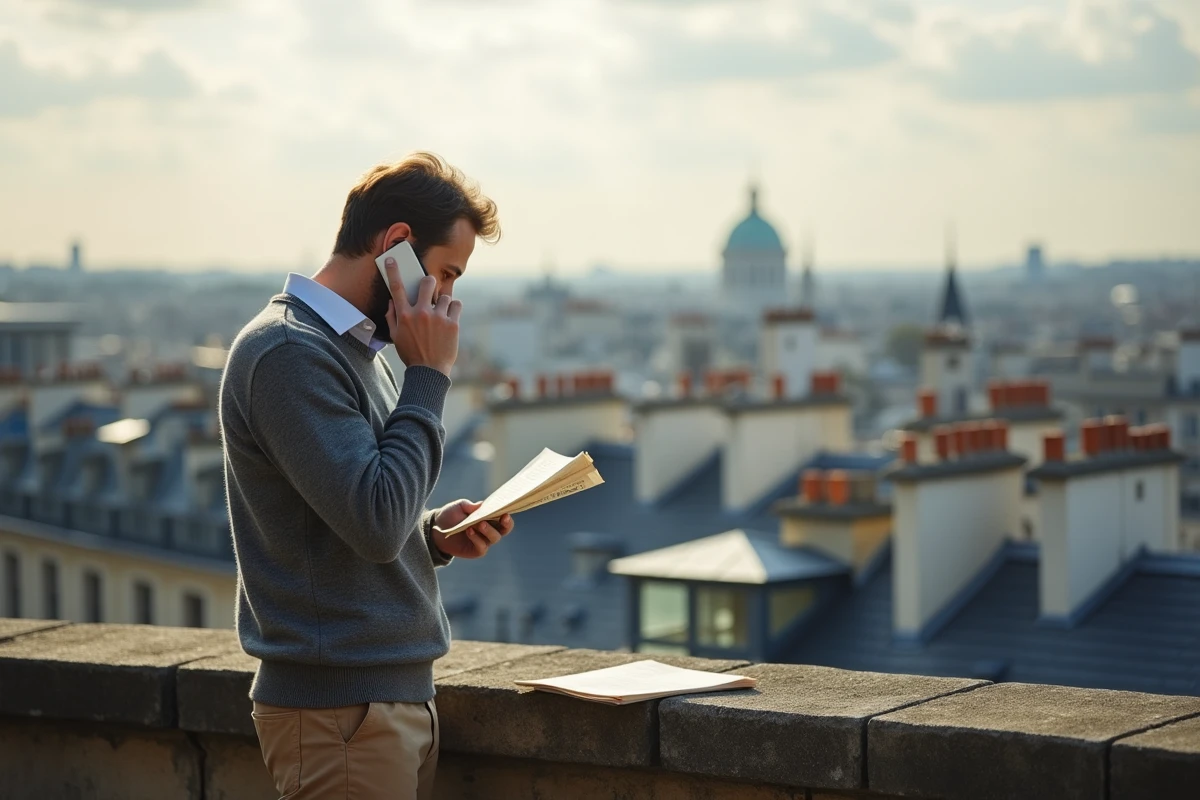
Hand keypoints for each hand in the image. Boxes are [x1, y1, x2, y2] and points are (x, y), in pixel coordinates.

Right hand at [383, 256, 460, 376]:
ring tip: (441, 313)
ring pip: (444, 295)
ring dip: (443, 301)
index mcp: (404, 316)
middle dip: (430, 281)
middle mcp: (421, 313)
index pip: (396, 288)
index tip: (391, 259)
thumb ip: (392, 317)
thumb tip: (392, 301)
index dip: (393, 271)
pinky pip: (456, 305)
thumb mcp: (396, 337)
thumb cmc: (411, 354)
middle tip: (431, 286)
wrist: (429, 371)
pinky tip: (450, 317)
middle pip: (427, 282)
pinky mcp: (452, 324)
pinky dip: (454, 308)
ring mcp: (438, 318)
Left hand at [430, 499, 513, 559]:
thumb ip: (471, 506)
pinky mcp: (476, 551)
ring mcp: (484, 542)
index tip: (506, 511)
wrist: (436, 529)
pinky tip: (469, 531)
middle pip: (504, 530)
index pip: (504, 518)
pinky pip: (482, 547)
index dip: (507, 516)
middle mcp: (490, 531)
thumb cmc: (451, 515)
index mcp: (490, 518)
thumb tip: (482, 505)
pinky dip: (477, 539)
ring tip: (479, 524)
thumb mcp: (459, 506)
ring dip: (489, 530)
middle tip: (502, 517)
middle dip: (506, 524)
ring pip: (494, 538)